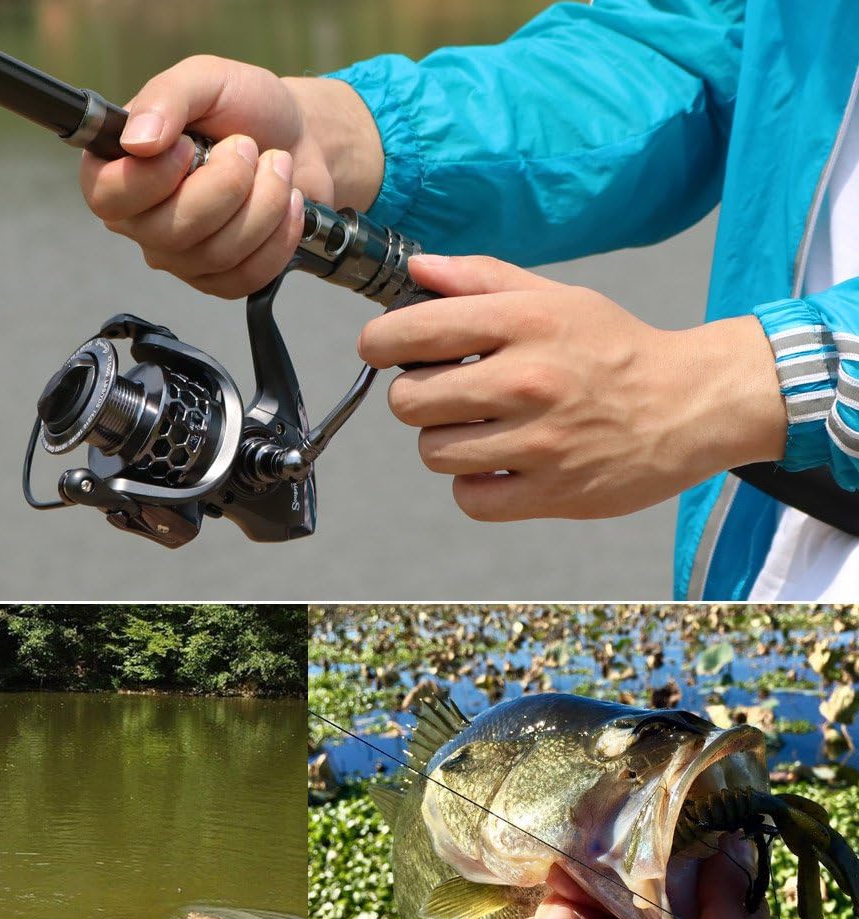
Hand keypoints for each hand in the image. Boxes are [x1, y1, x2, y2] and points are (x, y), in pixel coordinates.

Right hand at [79, 56, 382, 297]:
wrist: (299, 139)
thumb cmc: (245, 107)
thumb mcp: (205, 80)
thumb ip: (165, 98)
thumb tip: (136, 142)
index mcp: (118, 169)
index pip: (108, 197)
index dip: (153, 178)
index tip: (190, 146)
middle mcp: (142, 221)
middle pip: (172, 232)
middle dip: (228, 185)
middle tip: (248, 146)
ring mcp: (182, 258)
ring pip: (217, 255)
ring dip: (265, 204)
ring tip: (277, 166)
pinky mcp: (222, 281)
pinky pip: (247, 277)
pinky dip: (279, 237)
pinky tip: (289, 203)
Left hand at [358, 255, 786, 520]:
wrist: (690, 406)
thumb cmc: (616, 350)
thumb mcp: (558, 297)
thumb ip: (482, 278)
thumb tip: (418, 269)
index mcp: (526, 323)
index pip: (414, 331)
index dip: (380, 342)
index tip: (382, 347)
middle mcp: (529, 381)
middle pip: (409, 400)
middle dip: (415, 396)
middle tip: (443, 393)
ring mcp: (541, 443)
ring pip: (433, 452)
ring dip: (445, 441)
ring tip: (480, 428)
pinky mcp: (552, 494)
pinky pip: (469, 498)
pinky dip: (474, 485)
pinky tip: (499, 463)